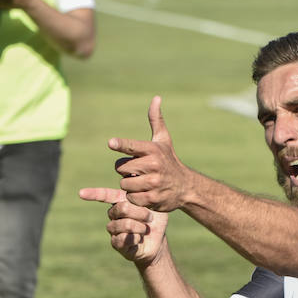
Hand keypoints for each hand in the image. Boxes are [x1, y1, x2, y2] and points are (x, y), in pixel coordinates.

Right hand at [78, 187, 168, 265]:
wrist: (158, 241)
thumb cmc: (156, 219)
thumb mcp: (155, 204)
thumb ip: (145, 192)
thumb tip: (134, 176)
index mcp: (120, 202)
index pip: (105, 195)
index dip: (93, 194)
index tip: (81, 193)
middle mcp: (114, 215)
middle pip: (121, 208)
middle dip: (139, 212)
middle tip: (150, 217)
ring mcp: (114, 230)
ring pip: (122, 224)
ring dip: (139, 227)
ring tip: (147, 229)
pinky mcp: (116, 244)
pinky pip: (121, 239)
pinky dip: (135, 238)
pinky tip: (140, 238)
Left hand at [109, 96, 194, 211]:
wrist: (186, 186)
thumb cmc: (169, 160)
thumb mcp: (163, 140)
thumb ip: (156, 120)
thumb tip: (156, 98)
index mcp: (153, 150)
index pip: (132, 146)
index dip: (121, 144)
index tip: (111, 143)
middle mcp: (154, 165)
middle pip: (121, 168)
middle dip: (127, 170)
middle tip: (139, 170)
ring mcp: (153, 183)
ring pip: (124, 184)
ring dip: (130, 184)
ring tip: (143, 182)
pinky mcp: (152, 199)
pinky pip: (131, 198)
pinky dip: (135, 197)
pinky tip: (145, 192)